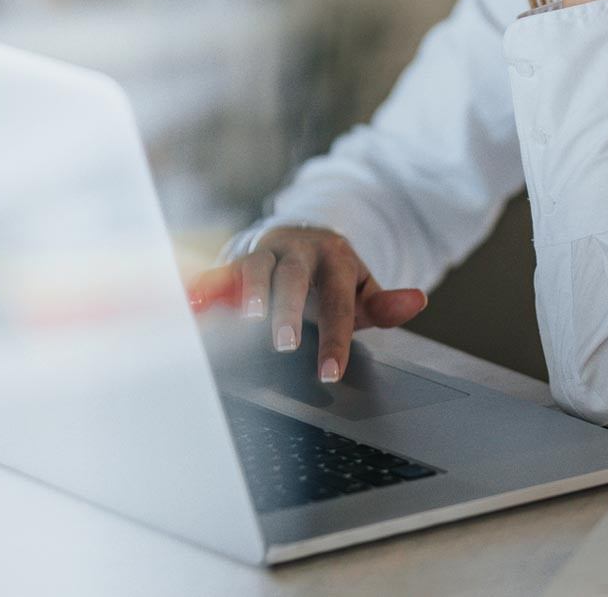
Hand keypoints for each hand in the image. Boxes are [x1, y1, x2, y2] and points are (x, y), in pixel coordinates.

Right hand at [184, 226, 427, 382]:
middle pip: (293, 278)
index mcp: (334, 258)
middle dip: (287, 309)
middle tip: (284, 343)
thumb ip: (385, 303)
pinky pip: (220, 271)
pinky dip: (205, 285)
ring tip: (246, 319)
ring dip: (249, 291)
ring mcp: (266, 251)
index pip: (336, 302)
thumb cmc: (332, 276)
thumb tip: (416, 301)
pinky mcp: (237, 257)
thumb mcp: (361, 288)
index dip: (335, 338)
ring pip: (256, 267)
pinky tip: (191, 301)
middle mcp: (298, 250)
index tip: (330, 372)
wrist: (300, 236)